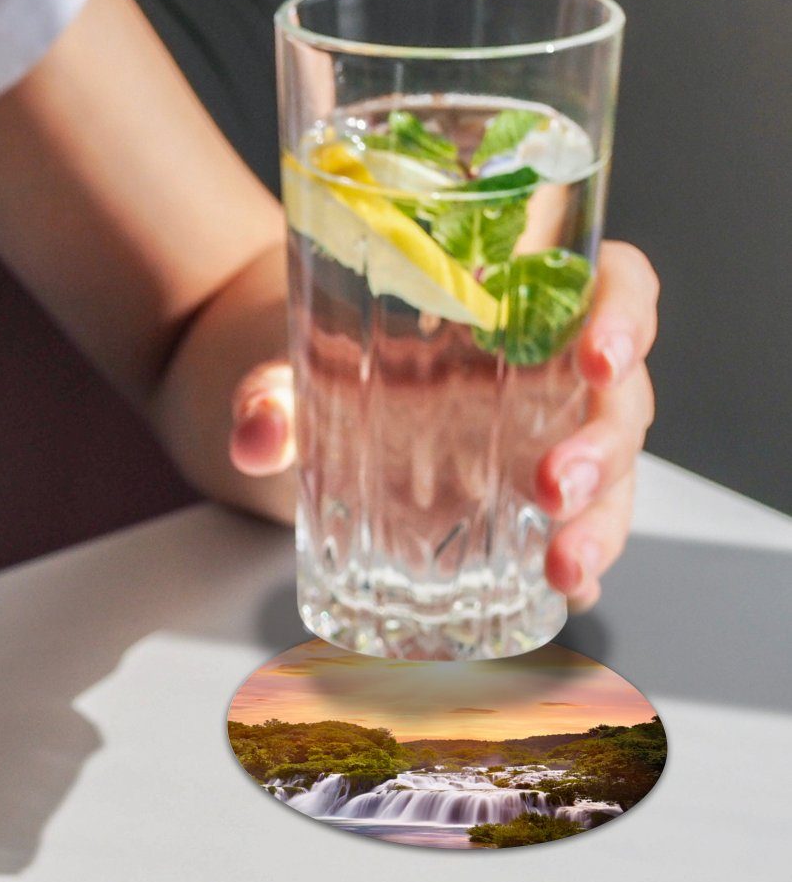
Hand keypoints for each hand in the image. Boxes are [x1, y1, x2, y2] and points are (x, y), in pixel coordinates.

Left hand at [228, 240, 657, 610]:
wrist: (296, 398)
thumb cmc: (319, 354)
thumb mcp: (291, 363)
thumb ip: (270, 392)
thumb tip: (255, 435)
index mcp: (515, 305)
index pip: (612, 284)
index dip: (626, 313)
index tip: (599, 354)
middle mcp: (547, 372)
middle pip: (620, 397)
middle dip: (604, 448)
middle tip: (556, 488)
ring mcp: (543, 441)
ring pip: (613, 474)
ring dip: (602, 523)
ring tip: (565, 570)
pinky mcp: (524, 504)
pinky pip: (574, 529)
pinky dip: (582, 565)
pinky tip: (569, 597)